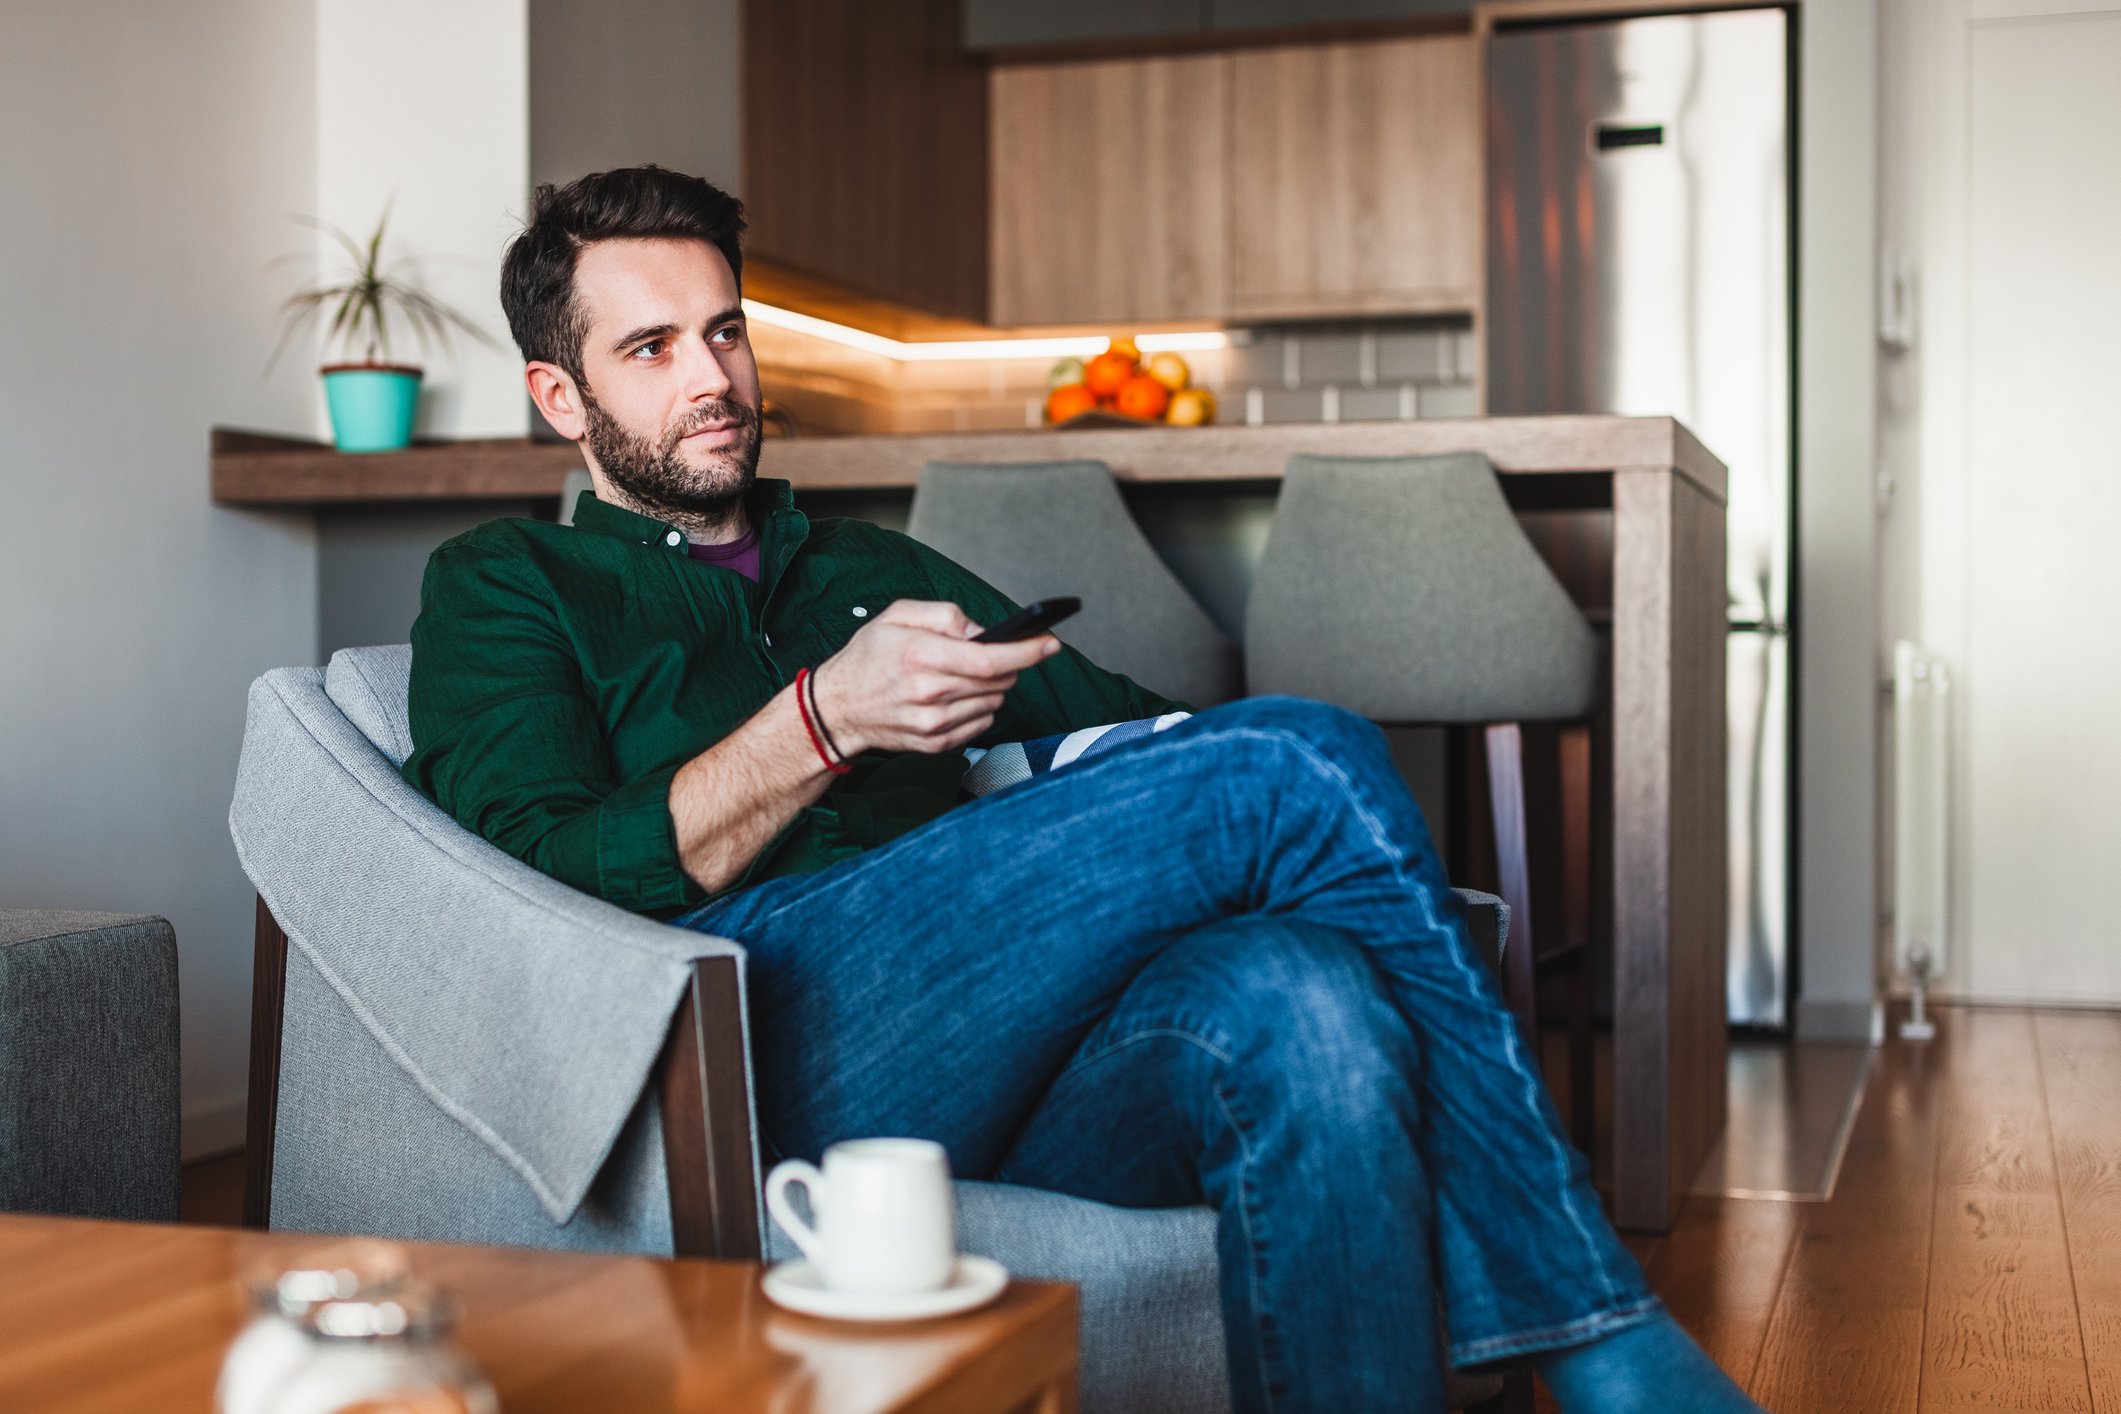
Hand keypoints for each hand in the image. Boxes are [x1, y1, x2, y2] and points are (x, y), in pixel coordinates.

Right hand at [809, 600, 1057, 756]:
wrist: (837, 710)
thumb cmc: (868, 658)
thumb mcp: (897, 616)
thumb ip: (944, 615)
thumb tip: (982, 631)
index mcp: (920, 655)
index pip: (989, 659)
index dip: (1027, 652)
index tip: (1050, 644)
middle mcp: (929, 693)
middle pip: (998, 682)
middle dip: (1006, 664)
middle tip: (991, 654)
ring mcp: (933, 724)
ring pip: (994, 702)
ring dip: (990, 687)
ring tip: (960, 676)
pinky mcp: (936, 743)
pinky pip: (982, 723)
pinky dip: (978, 707)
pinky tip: (954, 697)